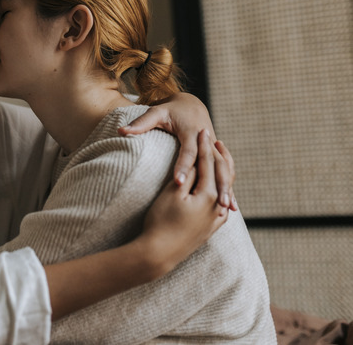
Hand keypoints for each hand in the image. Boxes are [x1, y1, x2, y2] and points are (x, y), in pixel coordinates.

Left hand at [118, 92, 237, 210]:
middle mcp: (207, 140)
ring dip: (227, 188)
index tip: (179, 183)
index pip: (188, 151)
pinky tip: (230, 205)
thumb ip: (140, 123)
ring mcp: (214, 148)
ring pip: (225, 169)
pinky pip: (225, 171)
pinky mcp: (216, 154)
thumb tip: (121, 131)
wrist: (190, 103)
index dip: (183, 166)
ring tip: (227, 208)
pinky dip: (228, 187)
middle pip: (214, 163)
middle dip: (217, 183)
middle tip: (217, 202)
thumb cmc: (170, 109)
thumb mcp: (156, 112)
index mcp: (191, 131)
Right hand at [138, 130, 228, 277]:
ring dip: (222, 173)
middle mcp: (216, 207)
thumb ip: (188, 176)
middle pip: (220, 175)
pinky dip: (221, 193)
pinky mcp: (210, 229)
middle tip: (213, 138)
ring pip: (223, 190)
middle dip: (216, 156)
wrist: (158, 253)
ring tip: (220, 159)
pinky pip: (221, 206)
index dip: (204, 145)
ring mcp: (215, 220)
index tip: (202, 130)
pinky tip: (220, 191)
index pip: (207, 163)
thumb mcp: (172, 194)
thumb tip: (199, 162)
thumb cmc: (161, 221)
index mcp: (208, 195)